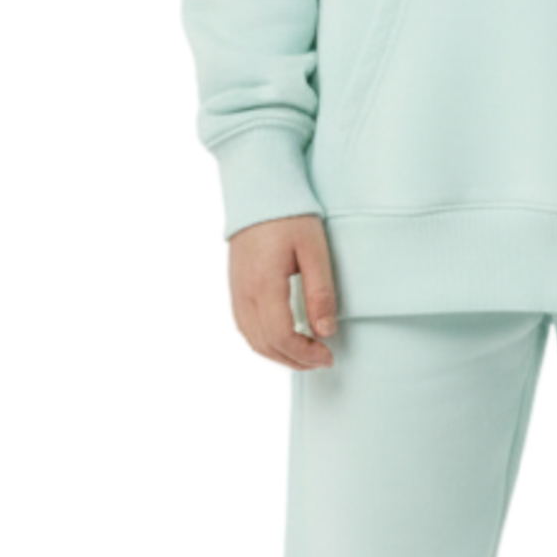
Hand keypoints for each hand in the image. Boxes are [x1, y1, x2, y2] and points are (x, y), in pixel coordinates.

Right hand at [225, 213, 339, 374]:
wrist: (257, 194)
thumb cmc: (289, 218)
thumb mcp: (315, 250)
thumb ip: (320, 293)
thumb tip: (326, 332)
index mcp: (264, 285)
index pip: (281, 337)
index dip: (305, 354)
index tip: (327, 355)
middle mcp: (242, 294)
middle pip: (263, 347)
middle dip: (294, 361)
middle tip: (320, 359)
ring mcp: (232, 294)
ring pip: (248, 343)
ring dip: (276, 357)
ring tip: (303, 356)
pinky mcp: (230, 290)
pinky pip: (238, 330)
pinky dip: (257, 345)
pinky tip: (277, 344)